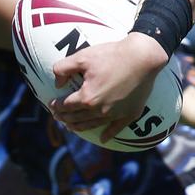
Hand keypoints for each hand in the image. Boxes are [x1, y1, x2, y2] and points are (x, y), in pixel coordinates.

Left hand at [50, 32, 167, 142]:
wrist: (142, 57)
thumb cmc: (111, 55)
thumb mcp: (81, 57)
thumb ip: (62, 69)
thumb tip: (57, 84)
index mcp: (87, 97)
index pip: (66, 106)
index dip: (56, 106)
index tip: (51, 105)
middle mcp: (100, 110)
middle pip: (77, 118)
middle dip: (65, 118)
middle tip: (58, 117)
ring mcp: (116, 114)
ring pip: (93, 125)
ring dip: (80, 127)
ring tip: (72, 127)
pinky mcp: (130, 114)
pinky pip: (117, 128)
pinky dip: (108, 135)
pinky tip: (103, 139)